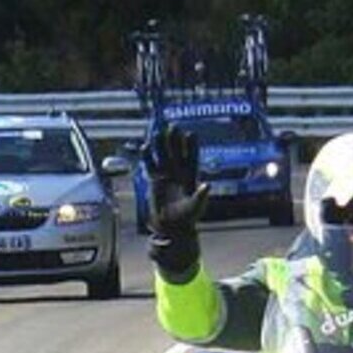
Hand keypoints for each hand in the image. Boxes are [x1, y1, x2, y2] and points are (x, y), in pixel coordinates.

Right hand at [146, 126, 208, 276]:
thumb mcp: (195, 207)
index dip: (191, 146)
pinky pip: (150, 165)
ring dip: (160, 144)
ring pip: (162, 155)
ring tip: (158, 132)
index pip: (192, 157)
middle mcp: (179, 172)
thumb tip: (207, 185)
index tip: (190, 134)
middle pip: (176, 152)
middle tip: (173, 126)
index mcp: (191, 176)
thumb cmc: (187, 217)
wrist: (172, 226)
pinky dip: (147, 157)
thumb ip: (201, 195)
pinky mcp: (155, 179)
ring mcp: (166, 174)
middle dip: (174, 140)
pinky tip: (145, 147)